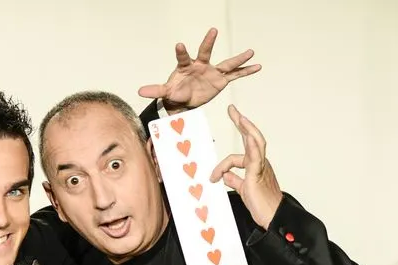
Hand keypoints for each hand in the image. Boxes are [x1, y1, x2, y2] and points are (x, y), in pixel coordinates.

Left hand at [138, 27, 260, 112]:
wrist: (185, 100)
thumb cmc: (175, 92)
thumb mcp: (165, 92)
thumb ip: (155, 90)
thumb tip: (139, 91)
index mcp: (185, 67)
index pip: (183, 57)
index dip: (181, 52)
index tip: (180, 45)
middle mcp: (200, 65)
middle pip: (205, 52)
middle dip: (208, 42)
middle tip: (213, 30)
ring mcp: (212, 71)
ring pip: (226, 63)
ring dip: (238, 58)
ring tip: (251, 51)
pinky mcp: (221, 79)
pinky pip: (235, 75)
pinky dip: (246, 71)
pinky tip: (257, 66)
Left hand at [210, 105, 281, 229]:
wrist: (273, 218)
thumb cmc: (262, 206)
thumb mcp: (244, 190)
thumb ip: (235, 181)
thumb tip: (225, 175)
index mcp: (256, 166)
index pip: (245, 148)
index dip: (239, 135)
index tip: (234, 119)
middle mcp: (261, 163)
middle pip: (252, 137)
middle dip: (242, 122)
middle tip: (232, 109)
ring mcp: (261, 168)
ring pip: (255, 143)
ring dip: (246, 129)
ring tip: (238, 117)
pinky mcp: (258, 176)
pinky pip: (254, 159)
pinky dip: (247, 151)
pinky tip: (243, 144)